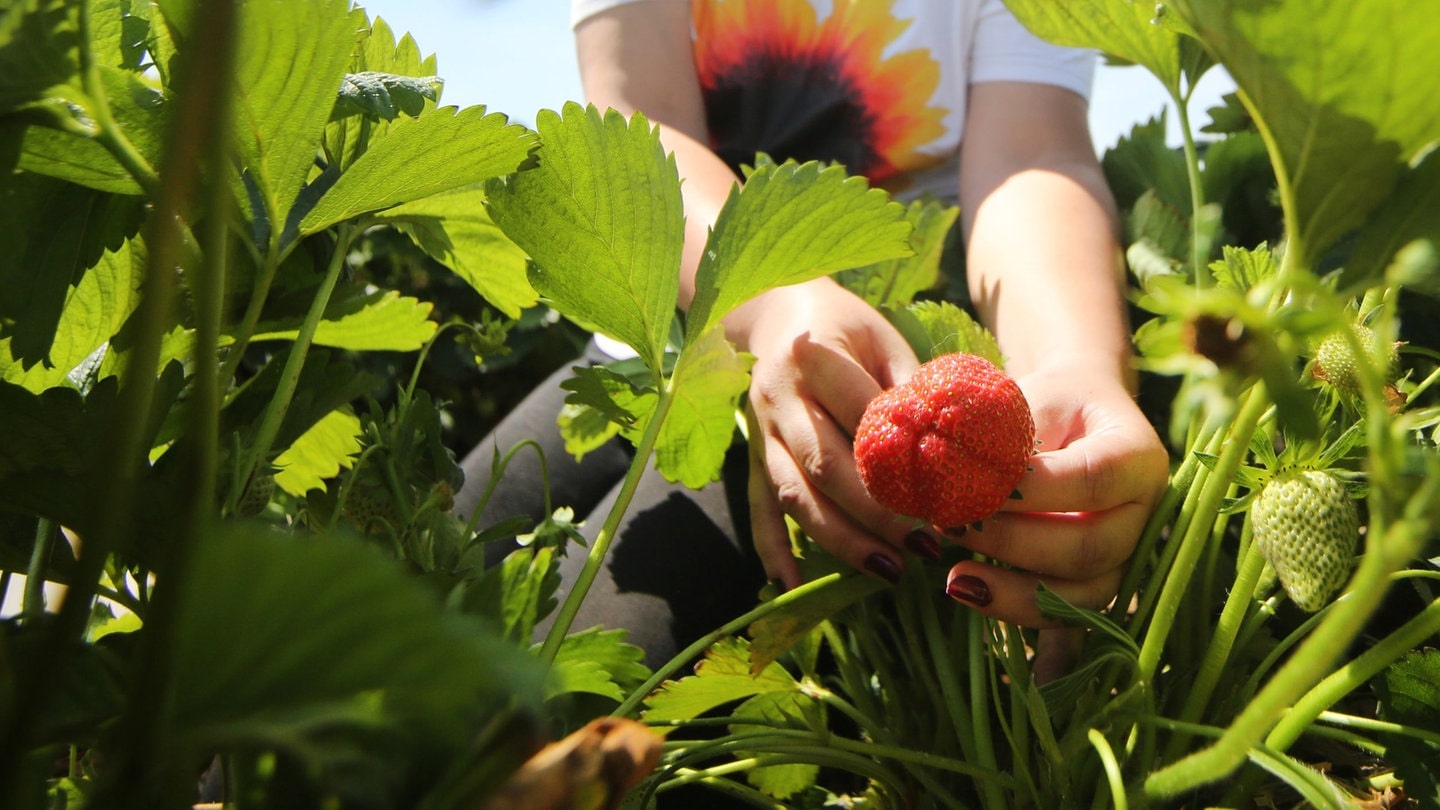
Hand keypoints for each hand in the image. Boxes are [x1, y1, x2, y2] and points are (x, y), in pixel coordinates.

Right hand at [738, 278, 932, 589]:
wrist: (770, 311)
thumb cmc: (842, 325)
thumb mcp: (883, 338)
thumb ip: (911, 388)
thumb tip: (958, 445)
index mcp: (814, 358)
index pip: (863, 419)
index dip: (905, 463)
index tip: (949, 497)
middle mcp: (780, 398)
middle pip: (827, 467)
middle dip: (878, 514)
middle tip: (928, 545)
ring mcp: (760, 432)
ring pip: (795, 495)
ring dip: (841, 539)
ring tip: (890, 570)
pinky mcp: (751, 457)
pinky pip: (758, 509)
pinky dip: (771, 550)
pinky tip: (790, 585)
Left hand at [943, 359, 1169, 626]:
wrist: (1076, 416)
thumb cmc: (1048, 404)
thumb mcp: (1029, 400)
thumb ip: (1000, 435)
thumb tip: (945, 470)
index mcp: (1137, 456)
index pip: (1093, 479)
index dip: (1034, 491)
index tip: (975, 489)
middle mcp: (1145, 513)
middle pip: (1091, 547)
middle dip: (1015, 544)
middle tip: (954, 526)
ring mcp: (1128, 554)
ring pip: (1084, 594)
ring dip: (1015, 592)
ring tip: (955, 579)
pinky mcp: (1101, 581)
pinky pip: (1068, 616)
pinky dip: (1018, 611)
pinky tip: (971, 594)